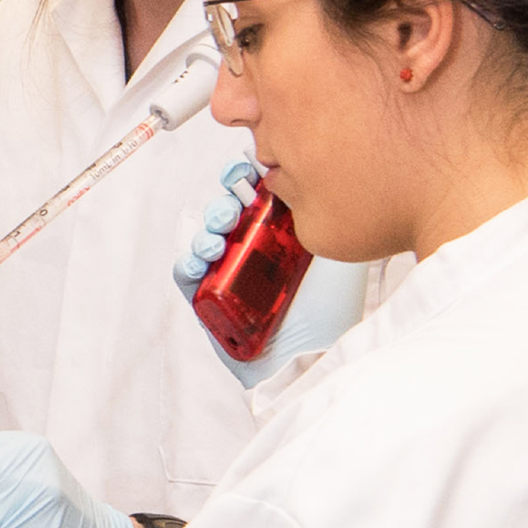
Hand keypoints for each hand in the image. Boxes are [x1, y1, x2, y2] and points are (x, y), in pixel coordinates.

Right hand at [175, 161, 369, 386]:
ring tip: (220, 232)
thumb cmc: (331, 310)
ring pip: (205, 240)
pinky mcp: (210, 305)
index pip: (252, 198)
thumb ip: (331, 215)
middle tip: (234, 206)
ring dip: (206, 230)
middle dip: (224, 203)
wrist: (317, 354)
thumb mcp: (339, 250)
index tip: (251, 173)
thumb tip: (321, 174)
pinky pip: (188, 279)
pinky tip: (201, 258)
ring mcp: (230, 277)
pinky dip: (188, 263)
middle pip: (226, 214)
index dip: (245, 181)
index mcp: (278, 235)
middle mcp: (252, 252)